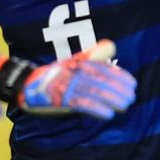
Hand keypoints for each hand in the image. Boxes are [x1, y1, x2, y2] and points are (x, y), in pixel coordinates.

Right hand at [18, 41, 136, 117]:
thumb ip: (91, 55)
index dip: (119, 76)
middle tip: (131, 97)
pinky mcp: (60, 100)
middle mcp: (72, 73)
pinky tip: (108, 114)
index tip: (132, 83)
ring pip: (92, 92)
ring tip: (125, 106)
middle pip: (99, 80)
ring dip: (111, 99)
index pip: (102, 68)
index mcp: (77, 63)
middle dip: (118, 89)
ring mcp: (66, 86)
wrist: (27, 85)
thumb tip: (110, 44)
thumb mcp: (71, 62)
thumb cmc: (54, 75)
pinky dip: (96, 109)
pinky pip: (81, 104)